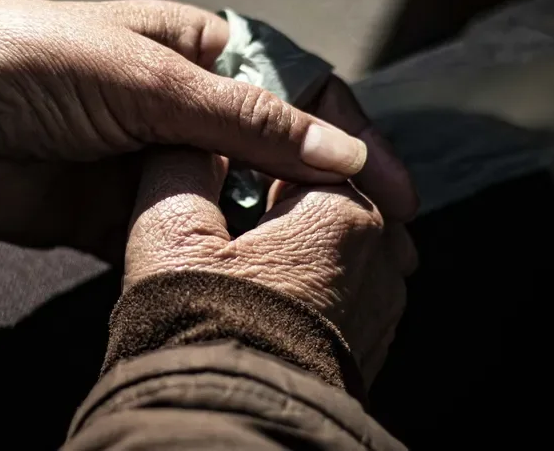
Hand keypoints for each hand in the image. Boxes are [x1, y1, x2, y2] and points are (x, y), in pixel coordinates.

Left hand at [0, 0, 417, 249]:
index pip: (299, 93)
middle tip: (382, 249)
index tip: (395, 192)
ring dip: (281, 236)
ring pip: (238, 203)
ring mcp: (159, 163)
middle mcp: (188, 106)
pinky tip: (257, 283)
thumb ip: (246, 122)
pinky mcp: (125, 214)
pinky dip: (222, 260)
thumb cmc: (44, 64)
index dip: (352, 138)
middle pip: (277, 156)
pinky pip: (190, 238)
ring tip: (334, 277)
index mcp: (202, 52)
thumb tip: (344, 154)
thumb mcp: (152, 80)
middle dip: (328, 198)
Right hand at [124, 147, 416, 382]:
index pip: (314, 136)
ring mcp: (382, 304)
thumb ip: (181, 161)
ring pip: (341, 239)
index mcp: (344, 211)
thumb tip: (189, 136)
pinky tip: (262, 294)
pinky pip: (344, 286)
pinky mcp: (370, 344)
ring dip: (298, 234)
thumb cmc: (200, 331)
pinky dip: (311, 278)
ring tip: (240, 255)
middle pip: (330, 187)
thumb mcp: (170, 232)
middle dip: (281, 189)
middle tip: (226, 205)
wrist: (228, 429)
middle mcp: (382, 253)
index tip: (227, 145)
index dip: (263, 133)